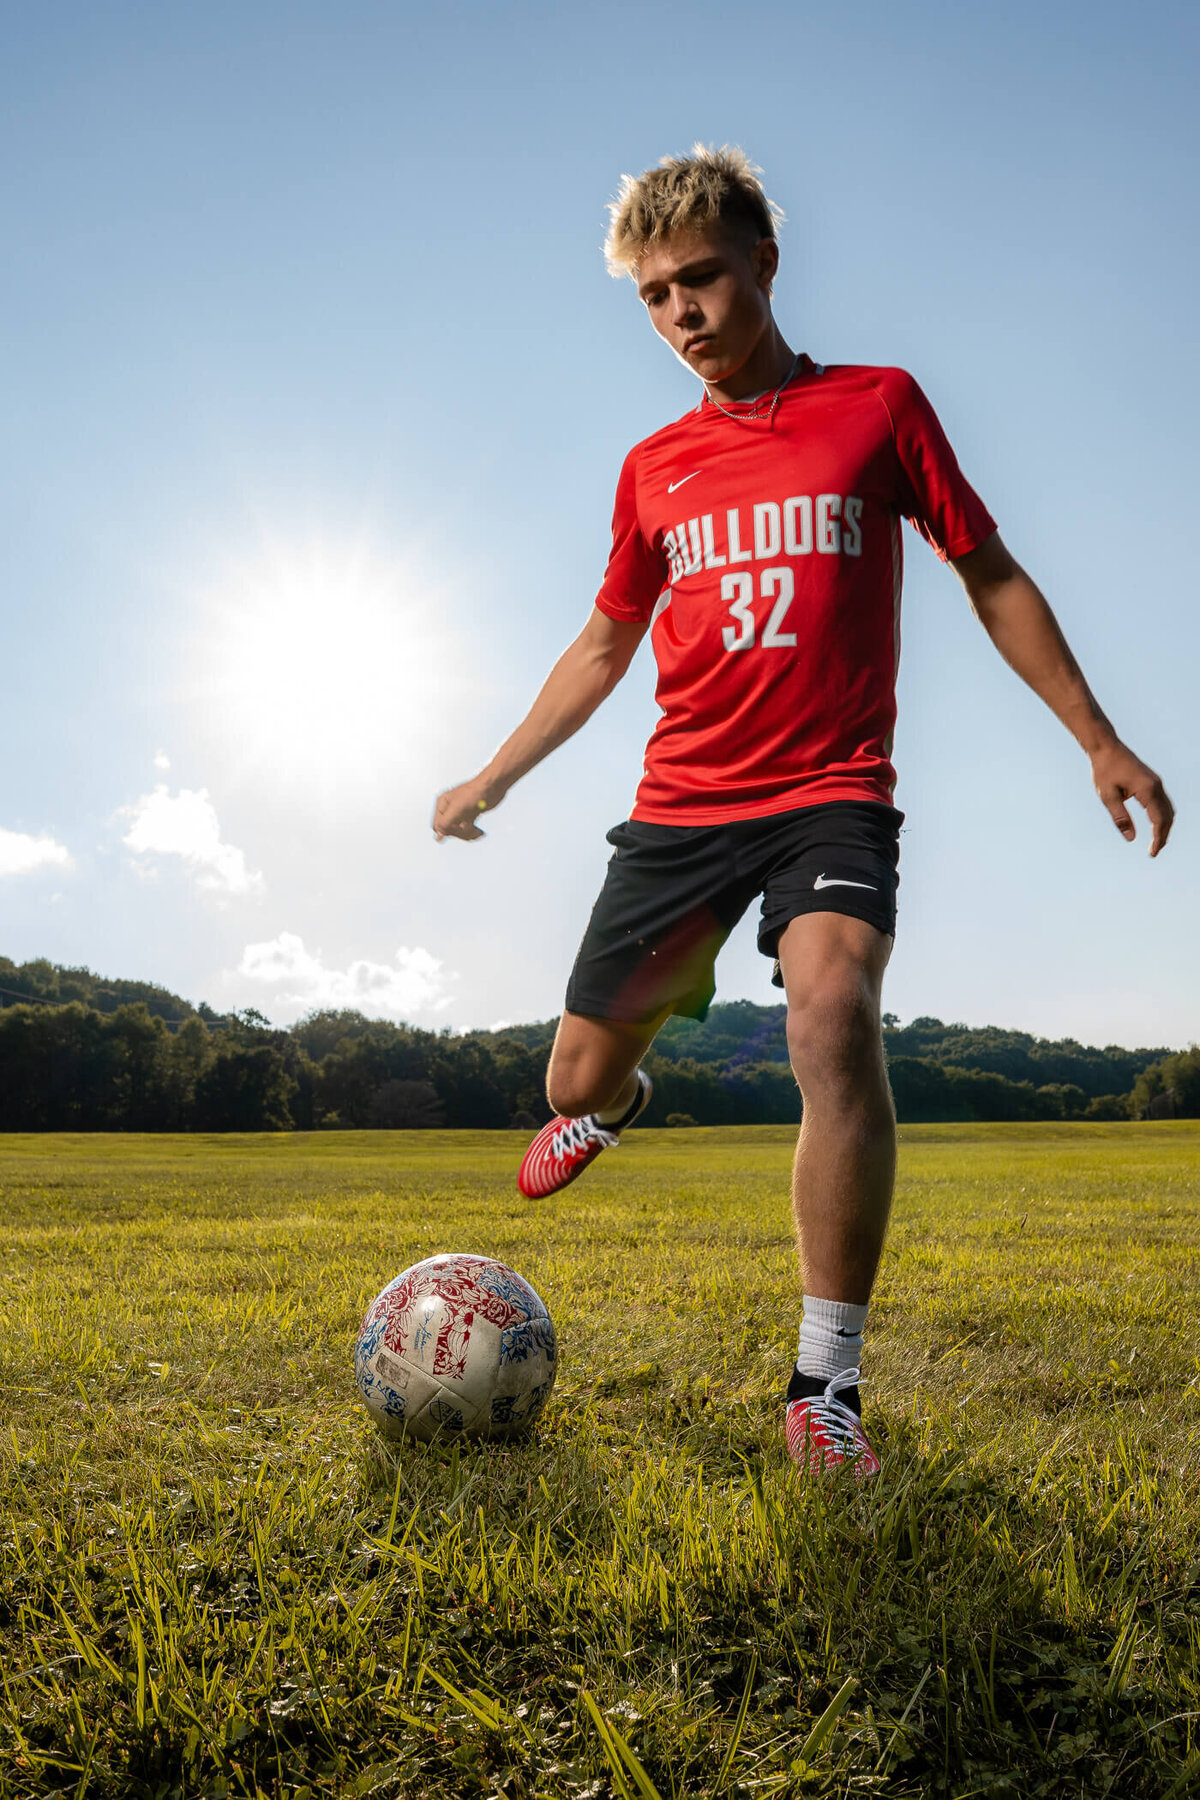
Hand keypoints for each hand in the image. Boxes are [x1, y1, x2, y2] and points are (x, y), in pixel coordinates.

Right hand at [433, 776, 500, 842]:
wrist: (493, 786)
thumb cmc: (475, 793)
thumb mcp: (457, 809)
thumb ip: (445, 823)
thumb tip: (438, 836)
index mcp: (442, 804)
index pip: (438, 825)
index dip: (447, 830)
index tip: (459, 827)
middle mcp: (449, 808)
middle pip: (448, 829)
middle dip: (459, 832)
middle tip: (469, 827)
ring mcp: (459, 812)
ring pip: (458, 831)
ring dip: (468, 833)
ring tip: (477, 832)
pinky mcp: (469, 815)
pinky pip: (467, 829)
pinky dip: (473, 832)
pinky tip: (479, 832)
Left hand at [1090, 740, 1173, 855]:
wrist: (1106, 748)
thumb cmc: (1104, 771)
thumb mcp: (1108, 797)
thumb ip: (1120, 818)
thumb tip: (1131, 838)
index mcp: (1147, 790)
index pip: (1159, 820)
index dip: (1157, 839)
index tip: (1152, 853)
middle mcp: (1156, 786)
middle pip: (1168, 816)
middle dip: (1163, 835)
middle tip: (1154, 851)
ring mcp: (1156, 782)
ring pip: (1168, 809)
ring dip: (1164, 826)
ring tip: (1156, 842)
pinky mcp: (1152, 781)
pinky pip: (1163, 802)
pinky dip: (1162, 816)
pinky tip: (1155, 825)